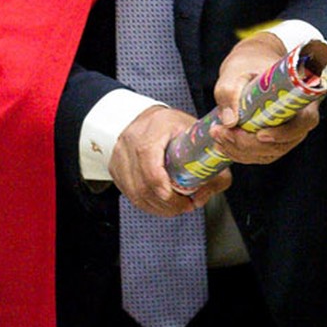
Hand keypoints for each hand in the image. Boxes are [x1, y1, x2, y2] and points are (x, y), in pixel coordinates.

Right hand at [110, 104, 231, 216]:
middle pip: (144, 185)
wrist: (146, 119)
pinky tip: (161, 204)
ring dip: (158, 208)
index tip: (181, 199)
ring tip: (176, 207)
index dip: (163, 186)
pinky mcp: (116, 169)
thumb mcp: (195, 134)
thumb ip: (210, 162)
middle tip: (186, 206)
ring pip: (136, 194)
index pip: (150, 162)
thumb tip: (208, 192)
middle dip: (168, 204)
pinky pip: (130, 195)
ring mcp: (120, 156)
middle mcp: (132, 141)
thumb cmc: (172, 126)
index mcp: (153, 129)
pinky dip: (148, 204)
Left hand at [210, 34, 321, 166]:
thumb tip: (230, 122)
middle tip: (223, 132)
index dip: (284, 133)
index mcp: (300, 98)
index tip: (259, 134)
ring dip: (239, 150)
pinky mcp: (271, 144)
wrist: (249, 66)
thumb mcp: (236, 73)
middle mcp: (298, 122)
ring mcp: (285, 136)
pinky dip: (237, 152)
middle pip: (281, 145)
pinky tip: (221, 142)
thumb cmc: (247, 65)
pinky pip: (258, 156)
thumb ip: (231, 92)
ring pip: (267, 154)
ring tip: (216, 134)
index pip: (303, 123)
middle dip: (249, 144)